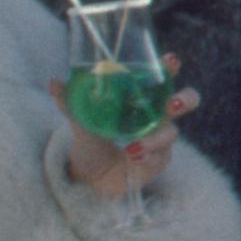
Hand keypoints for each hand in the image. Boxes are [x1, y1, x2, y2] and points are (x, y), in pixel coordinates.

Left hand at [64, 66, 200, 193]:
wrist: (88, 180)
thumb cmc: (89, 145)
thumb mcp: (80, 124)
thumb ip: (71, 104)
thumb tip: (54, 83)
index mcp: (142, 99)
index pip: (162, 78)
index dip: (170, 68)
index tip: (170, 60)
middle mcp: (156, 115)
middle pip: (186, 101)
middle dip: (185, 99)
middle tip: (173, 104)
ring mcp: (161, 138)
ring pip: (172, 133)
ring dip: (156, 139)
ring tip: (133, 148)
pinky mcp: (160, 160)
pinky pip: (160, 156)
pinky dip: (146, 157)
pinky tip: (133, 159)